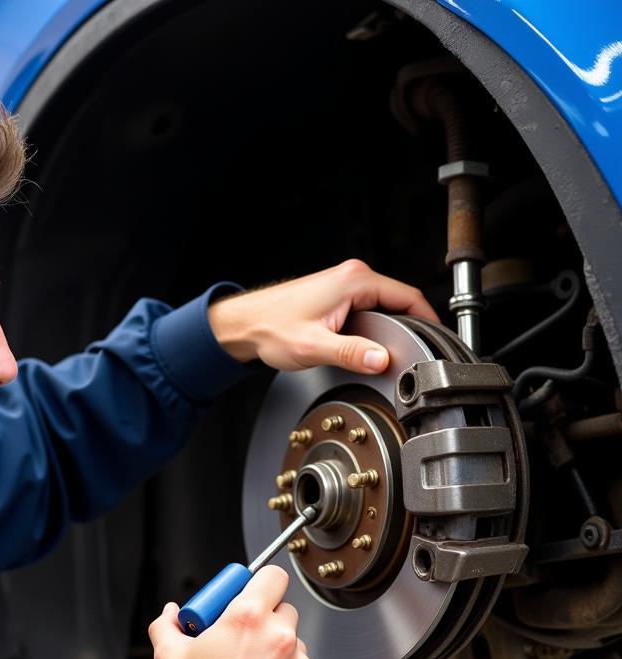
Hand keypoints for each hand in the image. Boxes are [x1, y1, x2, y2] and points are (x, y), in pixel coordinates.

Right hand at [147, 566, 319, 658]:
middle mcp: (279, 637)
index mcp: (247, 618)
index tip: (247, 595)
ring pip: (294, 645)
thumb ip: (167, 624)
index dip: (259, 583)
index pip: (272, 576)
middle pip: (284, 609)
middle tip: (241, 640)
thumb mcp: (168, 656)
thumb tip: (173, 613)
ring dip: (276, 652)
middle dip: (265, 619)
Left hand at [207, 258, 438, 374]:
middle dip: (412, 325)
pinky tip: (374, 344)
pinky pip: (370, 307)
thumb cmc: (270, 328)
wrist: (244, 324)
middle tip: (420, 352)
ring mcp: (344, 283)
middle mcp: (352, 276)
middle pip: (399, 300)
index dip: (428, 320)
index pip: (408, 296)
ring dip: (393, 326)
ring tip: (398, 350)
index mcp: (354, 281)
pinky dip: (377, 325)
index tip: (437, 340)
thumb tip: (381, 360)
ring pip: (384, 305)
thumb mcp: (315, 347)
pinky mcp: (337, 294)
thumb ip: (352, 354)